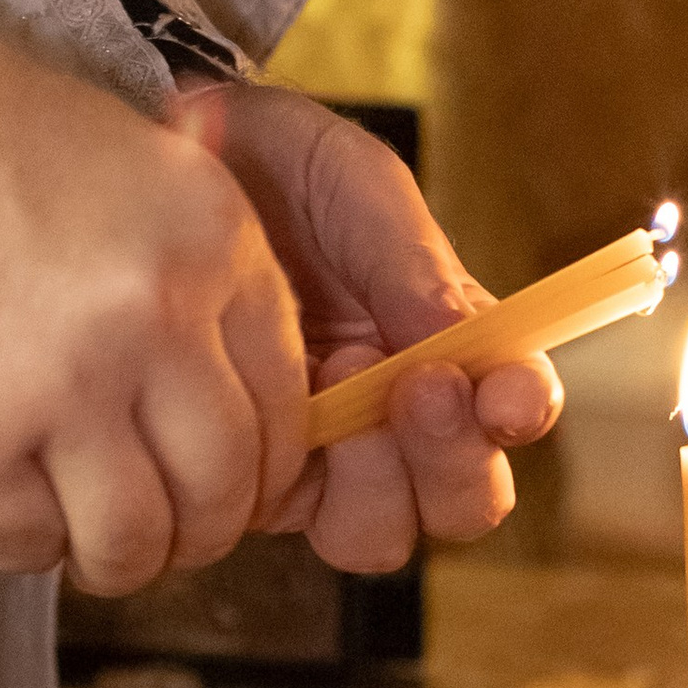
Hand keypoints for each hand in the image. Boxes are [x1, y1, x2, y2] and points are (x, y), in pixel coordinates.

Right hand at [0, 34, 306, 592]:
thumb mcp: (125, 157)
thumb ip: (188, 258)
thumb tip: (217, 362)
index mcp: (209, 239)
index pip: (285, 396)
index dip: (266, 463)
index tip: (236, 481)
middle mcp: (154, 320)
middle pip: (223, 483)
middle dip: (202, 529)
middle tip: (168, 532)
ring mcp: (64, 390)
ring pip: (136, 535)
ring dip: (120, 558)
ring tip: (89, 545)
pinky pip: (28, 540)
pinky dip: (27, 544)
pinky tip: (8, 513)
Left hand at [176, 82, 562, 572]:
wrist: (166, 154)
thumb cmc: (274, 165)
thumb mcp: (357, 184)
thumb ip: (412, 262)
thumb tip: (466, 343)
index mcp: (447, 346)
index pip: (512, 406)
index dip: (520, 412)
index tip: (504, 392)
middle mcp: (395, 416)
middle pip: (461, 501)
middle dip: (453, 460)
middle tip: (420, 382)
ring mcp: (323, 456)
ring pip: (378, 534)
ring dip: (376, 479)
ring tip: (341, 372)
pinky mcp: (249, 476)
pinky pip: (285, 517)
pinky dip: (290, 473)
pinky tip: (275, 390)